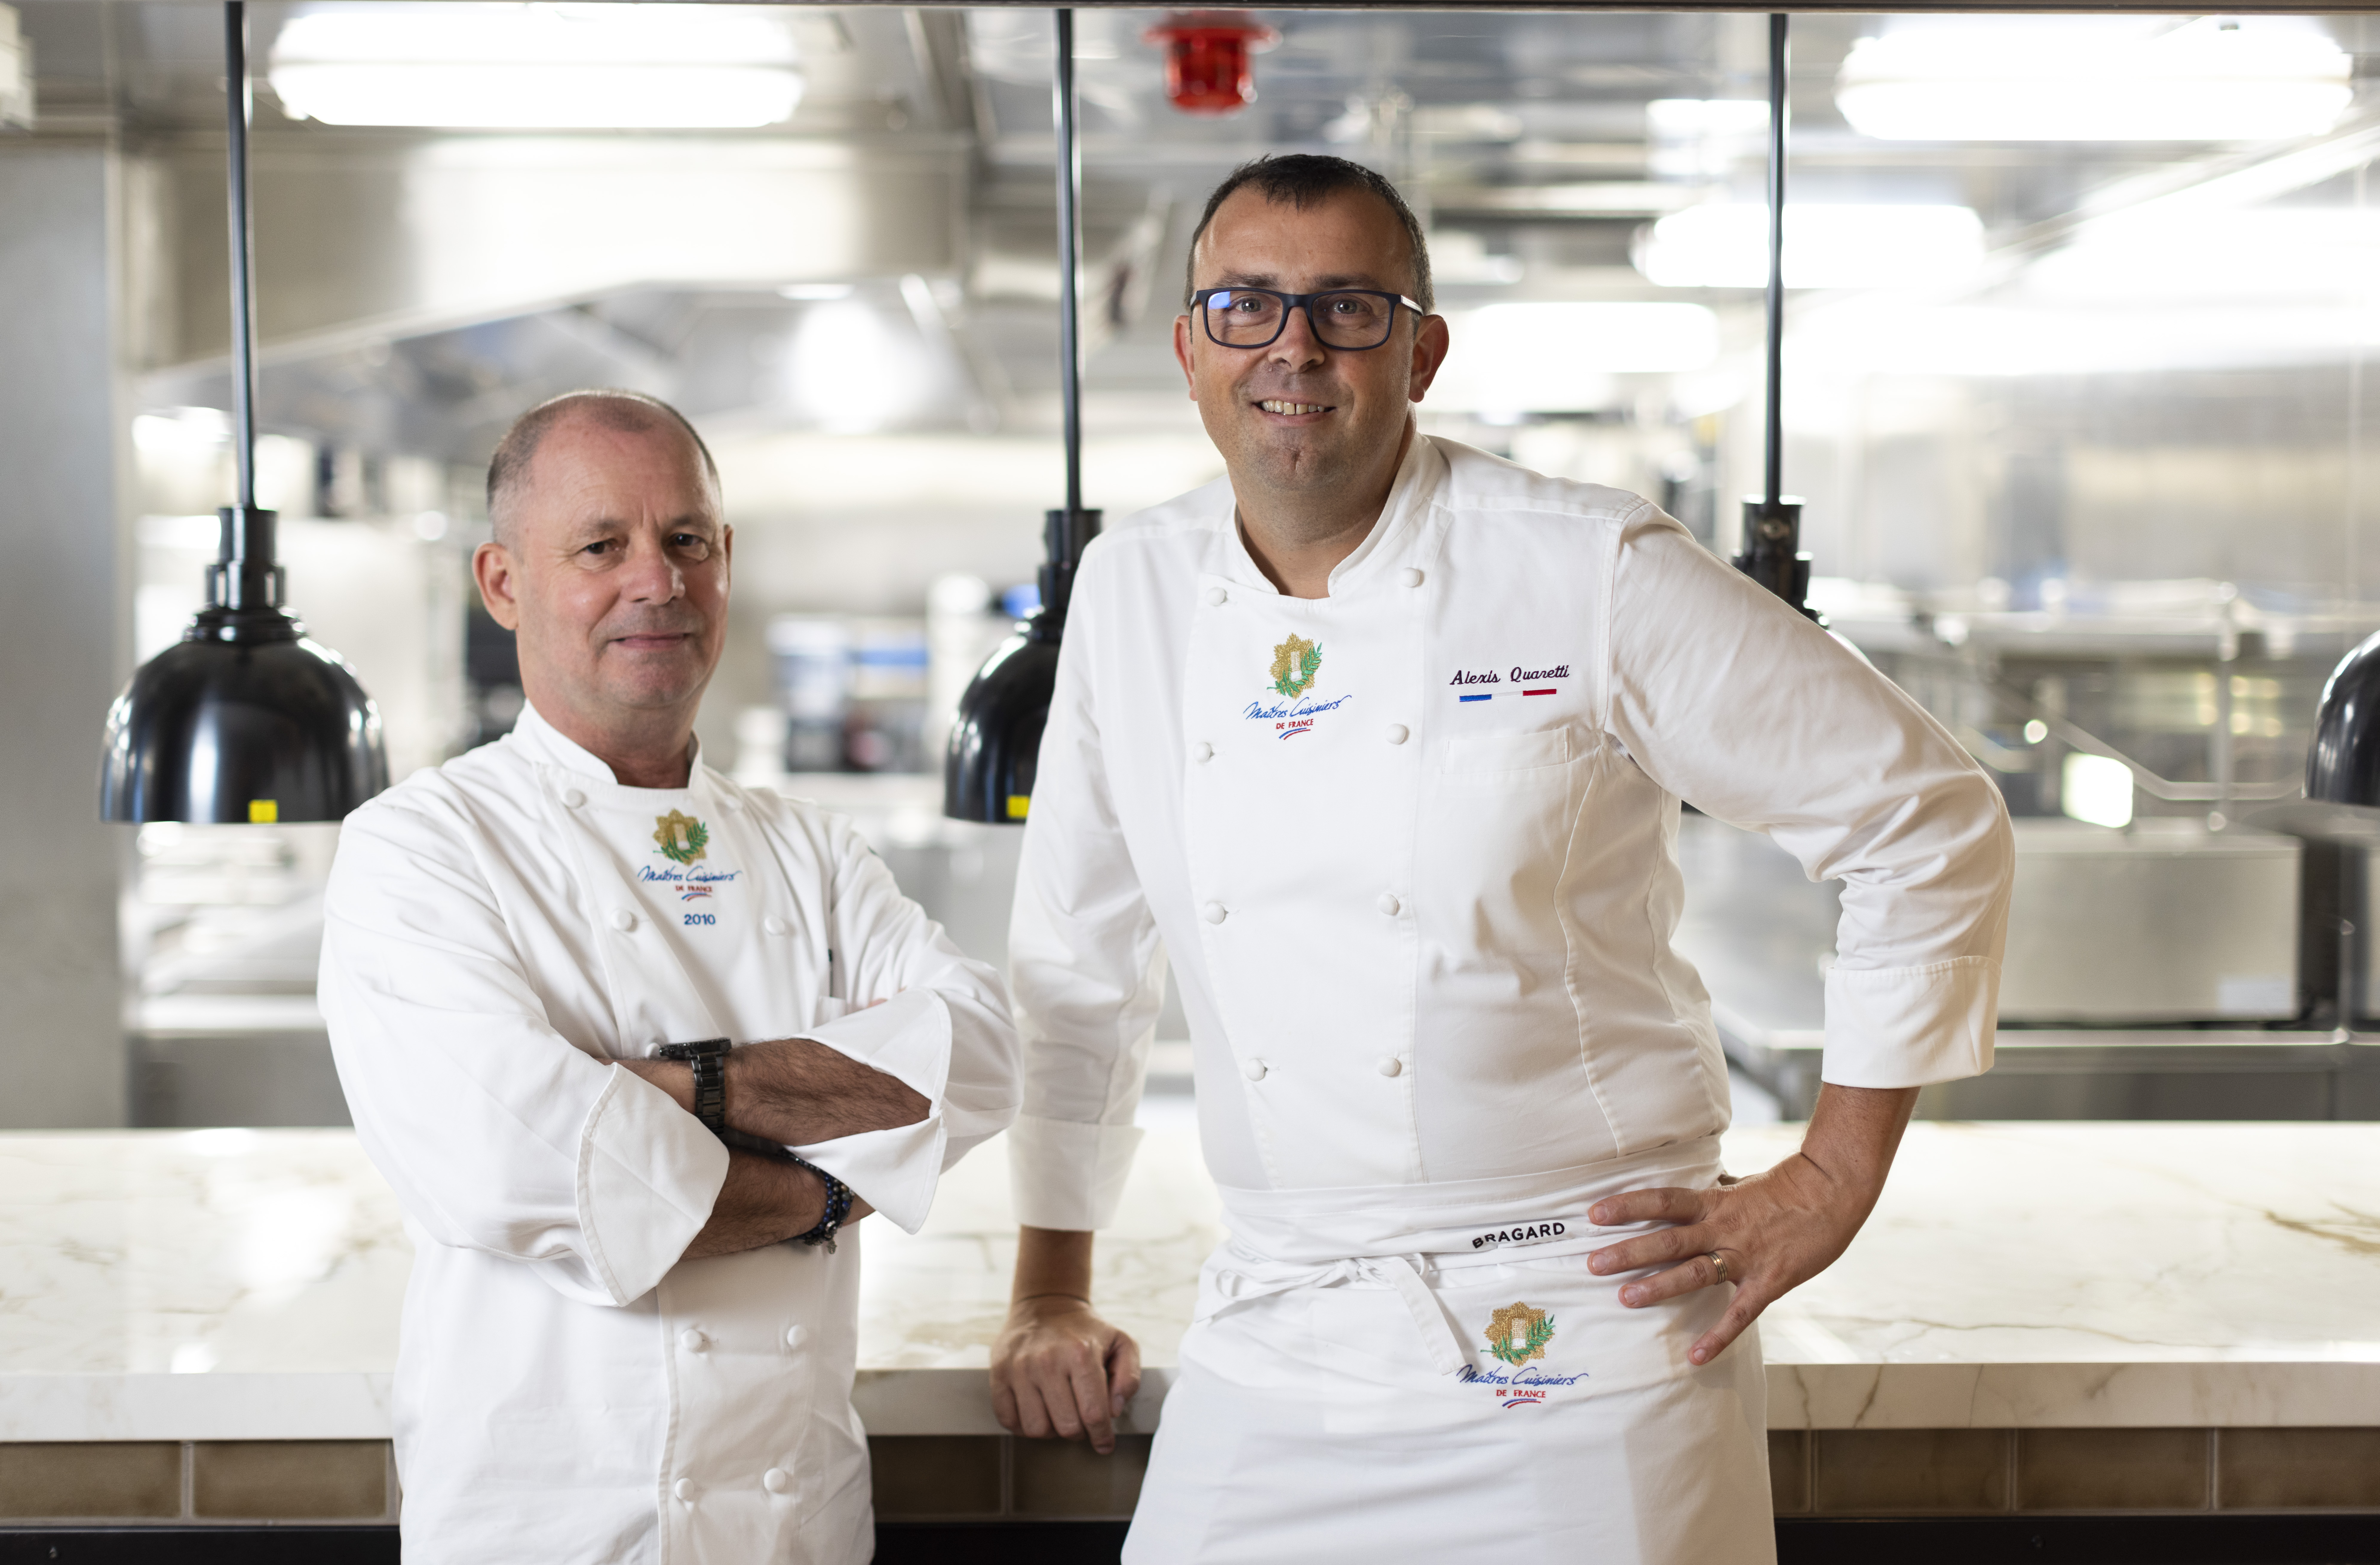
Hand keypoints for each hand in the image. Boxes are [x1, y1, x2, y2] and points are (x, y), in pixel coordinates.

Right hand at [990, 1294, 1142, 1454]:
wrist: (1045, 1305)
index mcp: (1081, 1353)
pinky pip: (1008, 1420)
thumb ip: (1129, 1377)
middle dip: (1079, 1432)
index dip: (1102, 1437)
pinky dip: (1023, 1426)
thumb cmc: (1086, 1332)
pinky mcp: (999, 1373)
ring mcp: (1019, 1367)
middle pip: (1066, 1427)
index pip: (1094, 1414)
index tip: (1104, 1445)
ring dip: (1051, 1431)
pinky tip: (1037, 1411)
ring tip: (1059, 1414)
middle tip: (1082, 1422)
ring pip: (1036, 1429)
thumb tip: (1114, 1411)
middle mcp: (1048, 1361)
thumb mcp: (1121, 1343)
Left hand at [1584, 1083, 1918, 1365]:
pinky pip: (1739, 1313)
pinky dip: (1718, 1337)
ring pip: (1695, 1272)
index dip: (1627, 1206)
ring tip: (1624, 1299)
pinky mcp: (1769, 1281)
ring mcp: (1745, 1256)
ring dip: (1659, 1287)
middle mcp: (1723, 1228)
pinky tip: (1695, 1358)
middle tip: (1592, 1264)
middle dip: (1628, 1252)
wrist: (1833, 1191)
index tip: (1593, 1213)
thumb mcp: (1741, 1186)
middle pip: (1668, 1239)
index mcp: (1714, 1202)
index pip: (1662, 1200)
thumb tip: (1692, 1187)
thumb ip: (1713, 1193)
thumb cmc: (1786, 1187)